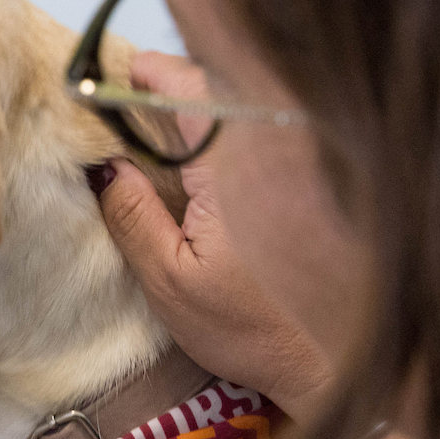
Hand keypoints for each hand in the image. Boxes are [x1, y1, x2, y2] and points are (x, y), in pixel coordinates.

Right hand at [93, 52, 335, 419]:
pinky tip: (193, 169)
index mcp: (234, 164)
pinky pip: (253, 134)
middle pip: (211, 87)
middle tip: (119, 114)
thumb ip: (131, 216)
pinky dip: (217, 138)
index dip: (144, 73)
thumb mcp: (170, 280)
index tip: (108, 83)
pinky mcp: (305, 178)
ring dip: (190, 115)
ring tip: (148, 140)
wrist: (337, 364)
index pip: (187, 84)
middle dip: (163, 91)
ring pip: (234, 109)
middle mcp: (272, 146)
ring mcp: (294, 158)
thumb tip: (102, 163)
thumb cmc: (253, 330)